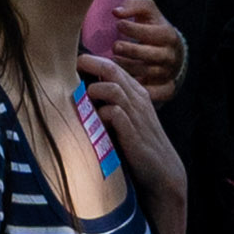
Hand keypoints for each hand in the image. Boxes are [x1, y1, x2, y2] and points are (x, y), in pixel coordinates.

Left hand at [77, 54, 183, 196]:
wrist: (163, 170)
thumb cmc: (140, 143)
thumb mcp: (130, 117)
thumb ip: (112, 103)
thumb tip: (83, 93)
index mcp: (136, 92)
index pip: (113, 66)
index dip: (92, 62)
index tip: (73, 66)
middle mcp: (137, 99)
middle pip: (111, 70)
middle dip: (89, 64)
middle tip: (71, 68)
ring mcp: (136, 115)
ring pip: (113, 88)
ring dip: (94, 91)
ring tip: (84, 99)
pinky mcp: (132, 133)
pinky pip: (114, 114)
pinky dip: (101, 114)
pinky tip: (95, 122)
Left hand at [105, 0, 186, 101]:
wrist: (172, 51)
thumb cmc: (154, 27)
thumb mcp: (148, 12)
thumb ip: (133, 5)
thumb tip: (116, 12)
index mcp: (168, 35)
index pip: (149, 33)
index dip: (131, 28)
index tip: (118, 25)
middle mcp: (170, 55)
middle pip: (147, 55)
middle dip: (129, 50)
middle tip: (115, 46)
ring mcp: (167, 72)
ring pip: (146, 72)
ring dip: (128, 68)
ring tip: (114, 61)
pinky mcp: (165, 87)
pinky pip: (153, 91)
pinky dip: (139, 87)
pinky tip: (124, 81)